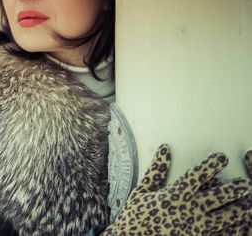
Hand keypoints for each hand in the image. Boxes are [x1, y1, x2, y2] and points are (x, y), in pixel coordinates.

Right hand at [101, 144, 251, 235]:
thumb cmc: (135, 214)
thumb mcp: (143, 189)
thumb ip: (157, 169)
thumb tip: (165, 148)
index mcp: (175, 193)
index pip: (199, 175)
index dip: (212, 164)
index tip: (222, 157)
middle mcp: (189, 208)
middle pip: (219, 196)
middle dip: (235, 189)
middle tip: (247, 183)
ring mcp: (196, 226)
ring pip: (225, 217)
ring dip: (241, 209)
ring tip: (251, 203)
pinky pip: (220, 232)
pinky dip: (232, 227)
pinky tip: (240, 225)